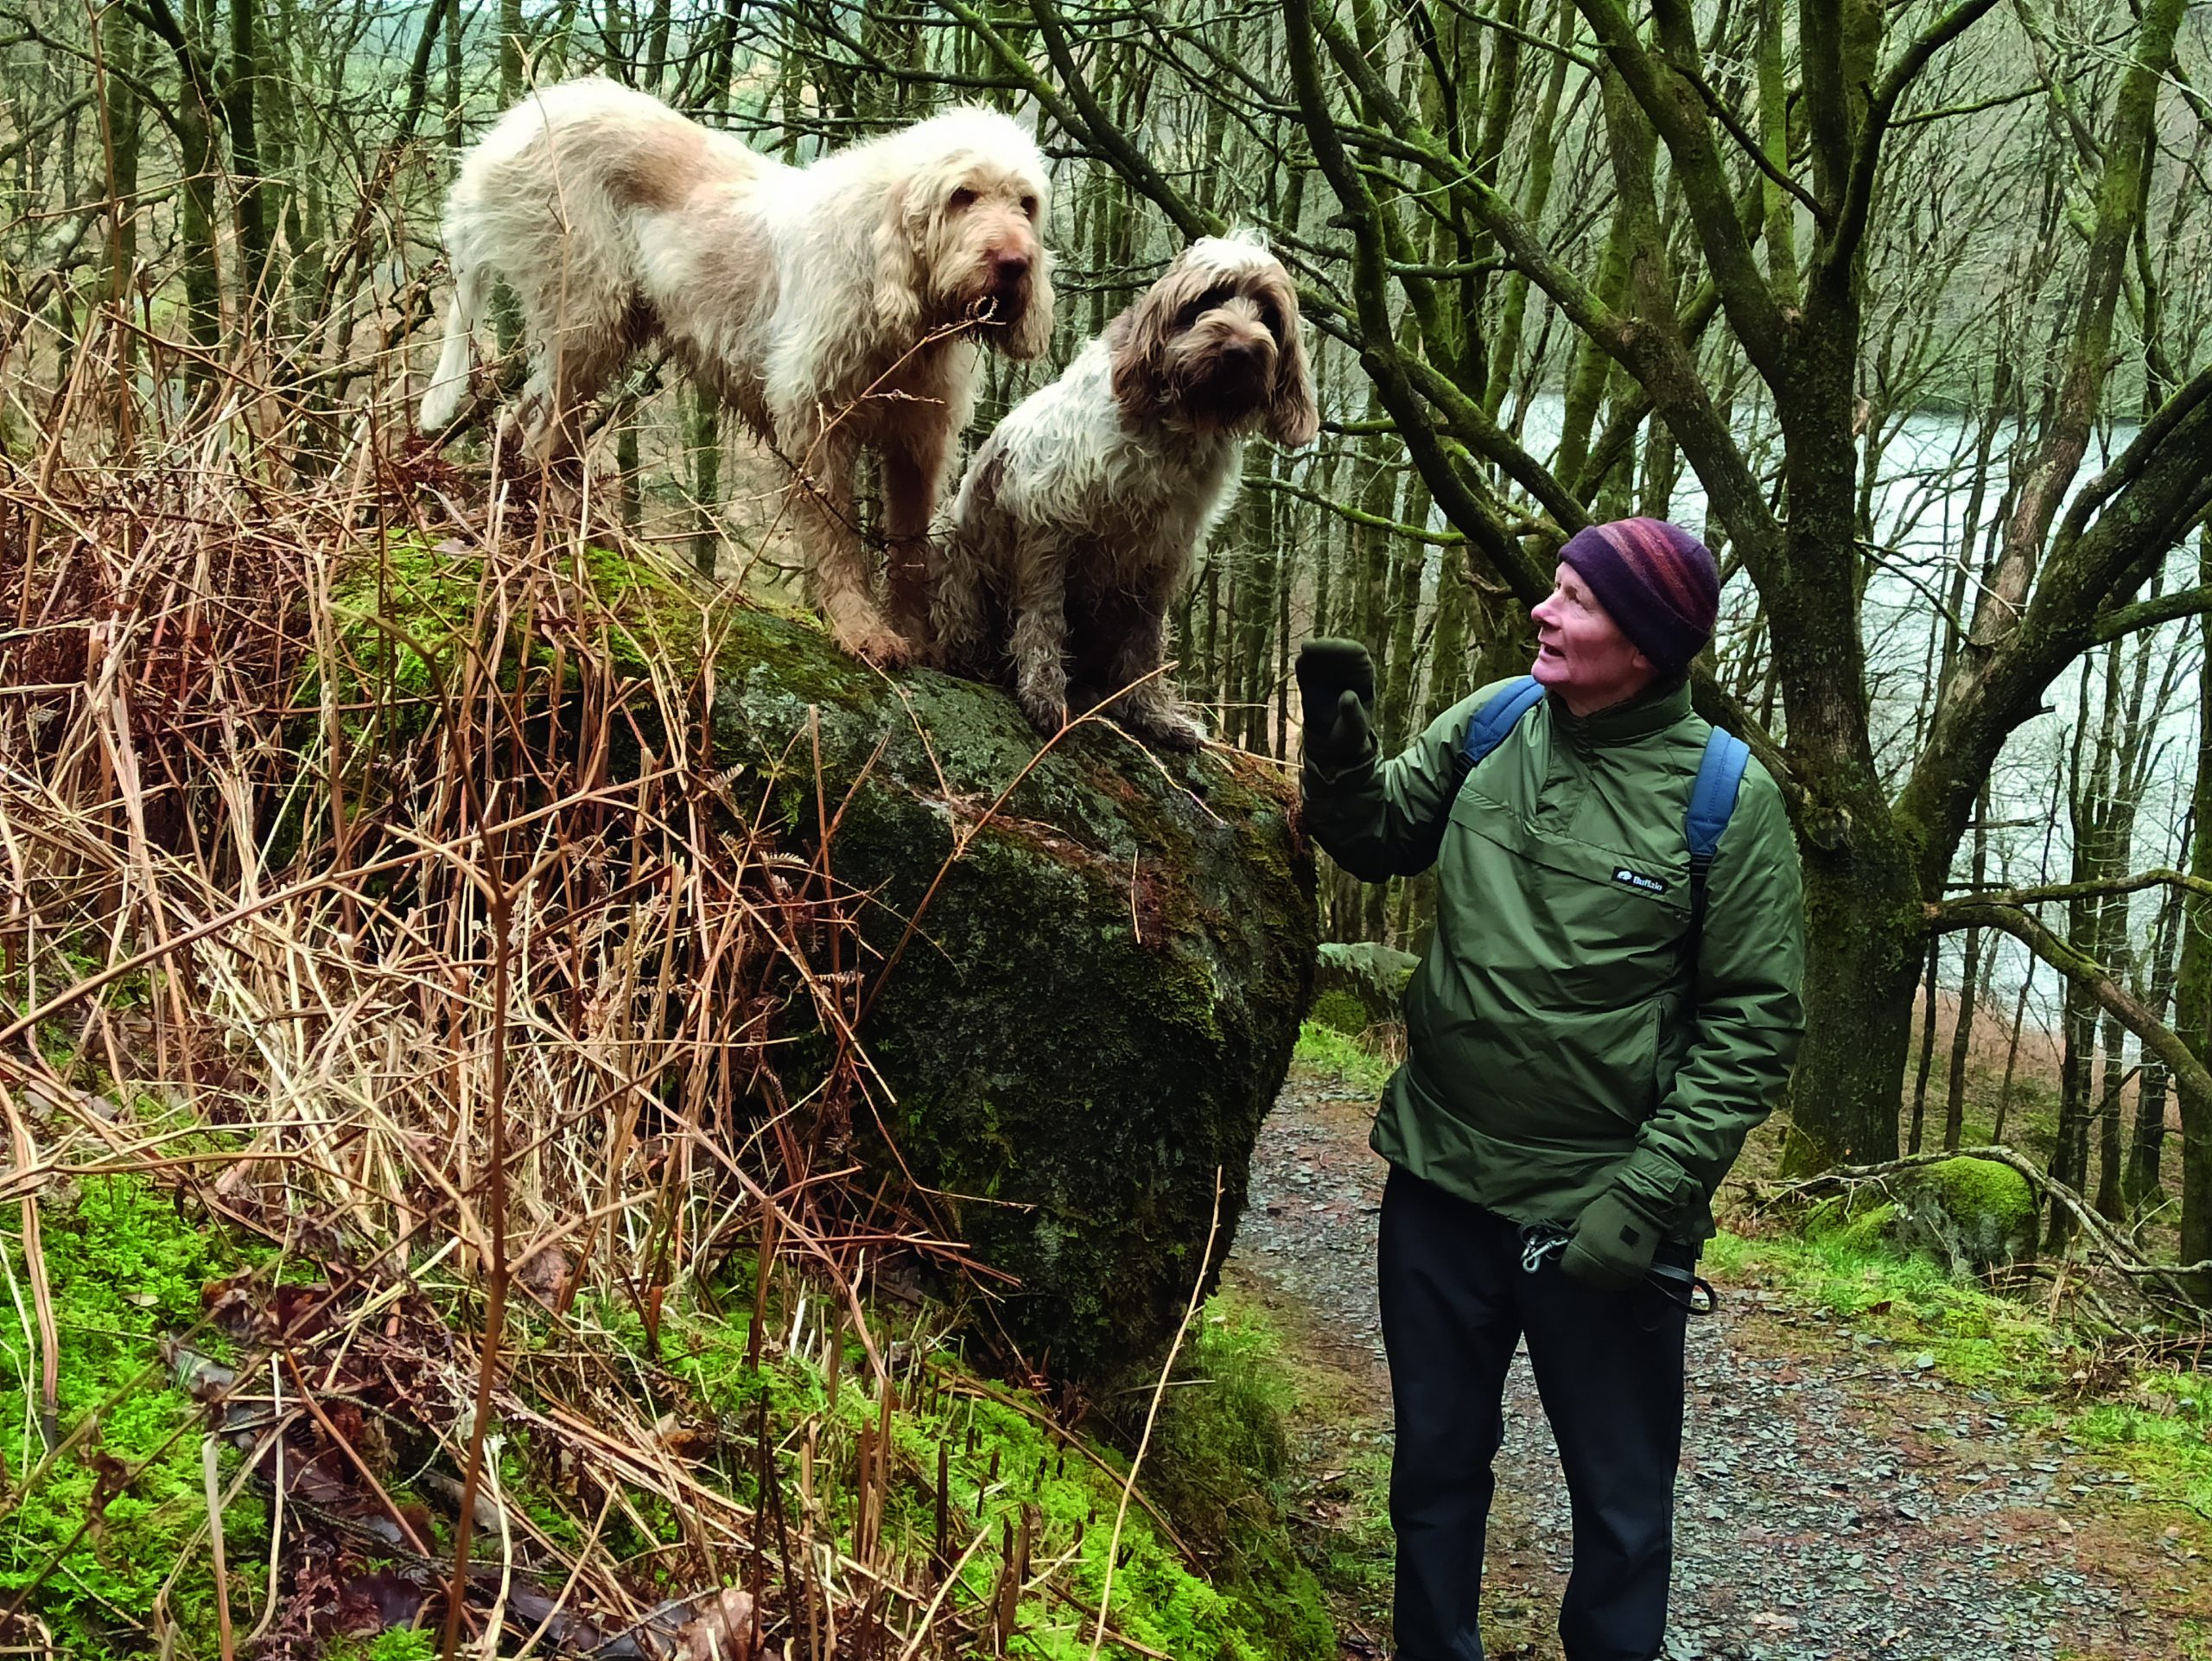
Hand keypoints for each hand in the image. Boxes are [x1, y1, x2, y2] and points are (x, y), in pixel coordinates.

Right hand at [1296, 639, 1376, 771]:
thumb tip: (1347, 696)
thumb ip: (1353, 712)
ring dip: (1313, 650)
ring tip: (1306, 651)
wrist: (1332, 741)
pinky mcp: (1311, 677)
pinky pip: (1306, 666)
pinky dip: (1303, 662)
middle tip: (1310, 648)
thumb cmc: (1349, 732)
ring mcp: (1327, 671)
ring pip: (1321, 653)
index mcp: (1364, 675)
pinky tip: (1301, 662)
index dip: (1344, 649)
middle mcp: (1346, 667)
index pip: (1357, 653)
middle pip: (1337, 649)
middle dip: (1325, 646)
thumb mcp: (1355, 727)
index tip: (1334, 649)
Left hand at [1559, 1188, 1665, 1291]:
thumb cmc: (1608, 1208)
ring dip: (1598, 1279)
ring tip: (1598, 1270)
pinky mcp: (1637, 1274)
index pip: (1569, 1268)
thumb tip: (1565, 1249)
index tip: (1569, 1261)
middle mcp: (1603, 1263)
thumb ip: (1573, 1237)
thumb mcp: (1583, 1218)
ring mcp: (1621, 1271)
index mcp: (1587, 1247)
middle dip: (1581, 1274)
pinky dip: (1616, 1281)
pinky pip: (1622, 1285)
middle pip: (1585, 1280)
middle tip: (1582, 1267)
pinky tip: (1613, 1272)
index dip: (1567, 1264)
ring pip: (1603, 1286)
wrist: (1641, 1205)